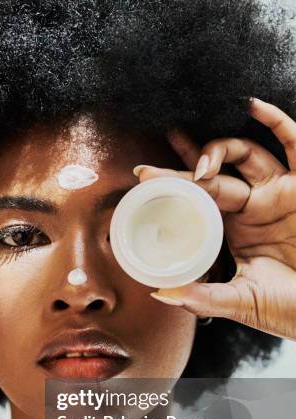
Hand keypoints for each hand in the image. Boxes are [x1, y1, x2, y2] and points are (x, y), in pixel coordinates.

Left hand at [134, 98, 295, 340]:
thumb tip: (160, 294)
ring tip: (199, 164)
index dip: (173, 186)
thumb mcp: (240, 301)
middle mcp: (253, 206)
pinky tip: (253, 106)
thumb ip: (202, 297)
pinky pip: (295, 144)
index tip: (142, 180)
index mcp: (234, 229)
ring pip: (246, 154)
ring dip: (218, 150)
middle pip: (214, 174)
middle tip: (150, 168)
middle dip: (183, 165)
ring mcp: (279, 192)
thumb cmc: (288, 307)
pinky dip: (276, 122)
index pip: (199, 199)